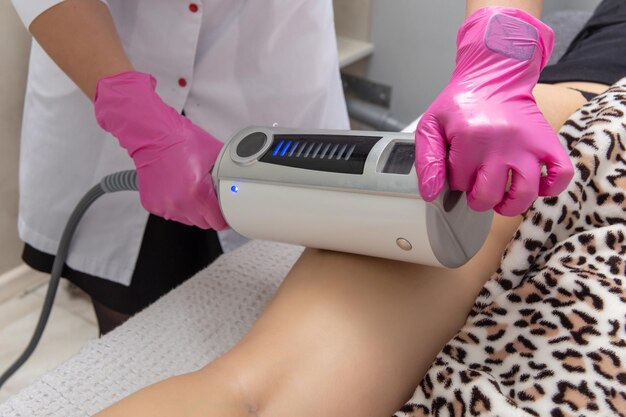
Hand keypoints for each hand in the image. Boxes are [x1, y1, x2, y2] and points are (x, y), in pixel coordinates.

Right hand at [94, 71, 226, 229]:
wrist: (154, 135)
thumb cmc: (182, 140)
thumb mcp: (216, 155)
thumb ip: (229, 174)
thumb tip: (241, 181)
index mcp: (198, 193)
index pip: (218, 222)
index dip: (224, 216)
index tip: (225, 211)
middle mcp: (179, 203)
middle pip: (203, 223)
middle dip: (209, 212)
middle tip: (207, 194)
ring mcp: (164, 205)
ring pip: (187, 220)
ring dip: (192, 210)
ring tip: (189, 187)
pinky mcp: (152, 204)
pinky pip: (171, 213)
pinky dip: (176, 204)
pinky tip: (176, 188)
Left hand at [415, 7, 573, 215]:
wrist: (493, 76)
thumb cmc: (461, 103)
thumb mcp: (431, 125)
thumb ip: (427, 160)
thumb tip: (430, 193)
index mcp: (470, 138)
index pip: (459, 184)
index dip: (455, 181)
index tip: (457, 169)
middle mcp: (501, 143)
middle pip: (489, 195)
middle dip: (478, 198)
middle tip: (476, 187)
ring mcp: (528, 144)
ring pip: (524, 193)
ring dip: (510, 205)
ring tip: (501, 199)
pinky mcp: (548, 142)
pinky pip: (561, 174)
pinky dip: (550, 188)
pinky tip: (534, 186)